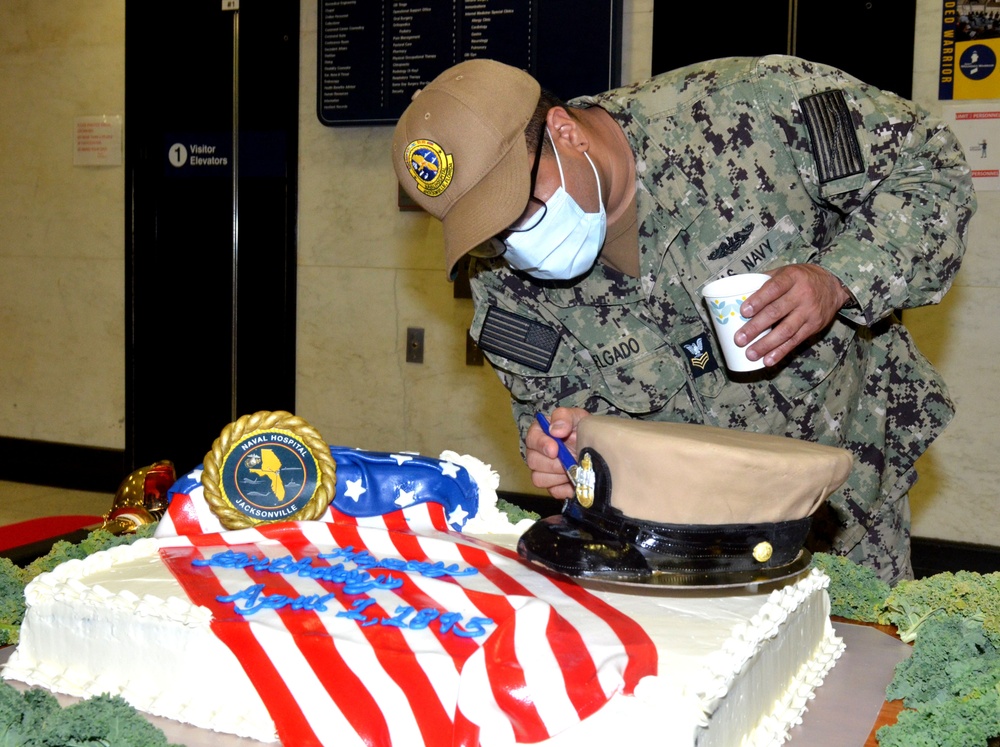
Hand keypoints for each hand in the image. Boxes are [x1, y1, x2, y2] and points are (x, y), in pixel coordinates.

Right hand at [524, 407, 590, 498]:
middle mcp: (538, 453)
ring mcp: (544, 471)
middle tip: (570, 461)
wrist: (600, 449)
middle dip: (552, 463)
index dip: (541, 445)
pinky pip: (553, 492)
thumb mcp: (578, 417)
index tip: (555, 449)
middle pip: (532, 461)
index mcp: (541, 433)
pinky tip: (576, 480)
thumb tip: (555, 430)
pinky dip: (565, 488)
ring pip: (539, 479)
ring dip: (558, 476)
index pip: (531, 438)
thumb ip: (564, 417)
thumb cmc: (586, 430)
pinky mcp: (554, 486)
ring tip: (575, 469)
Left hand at [735, 264, 851, 366]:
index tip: (743, 311)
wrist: (834, 285)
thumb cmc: (801, 278)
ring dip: (766, 344)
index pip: (774, 288)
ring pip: (786, 330)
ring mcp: (809, 312)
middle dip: (756, 327)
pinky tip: (768, 360)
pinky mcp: (814, 327)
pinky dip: (781, 352)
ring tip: (750, 354)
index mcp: (792, 277)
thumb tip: (735, 292)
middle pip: (776, 312)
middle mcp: (802, 294)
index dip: (758, 300)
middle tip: (739, 339)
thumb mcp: (786, 272)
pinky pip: (795, 341)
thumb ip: (765, 281)